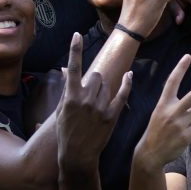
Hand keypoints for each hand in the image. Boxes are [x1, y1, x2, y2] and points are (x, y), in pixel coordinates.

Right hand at [58, 33, 131, 170]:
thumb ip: (65, 88)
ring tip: (97, 101)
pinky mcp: (112, 116)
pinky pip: (122, 94)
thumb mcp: (60, 110)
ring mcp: (100, 107)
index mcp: (70, 97)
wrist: (77, 155)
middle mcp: (86, 99)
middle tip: (90, 91)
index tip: (76, 34)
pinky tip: (130, 75)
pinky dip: (127, 84)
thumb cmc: (66, 132)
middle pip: (95, 76)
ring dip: (103, 87)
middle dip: (93, 80)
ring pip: (107, 84)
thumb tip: (64, 69)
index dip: (74, 50)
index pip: (73, 68)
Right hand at [135, 54, 190, 167]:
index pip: (172, 82)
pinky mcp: (186, 135)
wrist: (150, 153)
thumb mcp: (162, 114)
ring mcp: (179, 124)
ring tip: (184, 124)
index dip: (180, 68)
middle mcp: (171, 111)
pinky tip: (186, 133)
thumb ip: (180, 105)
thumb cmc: (158, 130)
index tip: (188, 56)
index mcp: (163, 104)